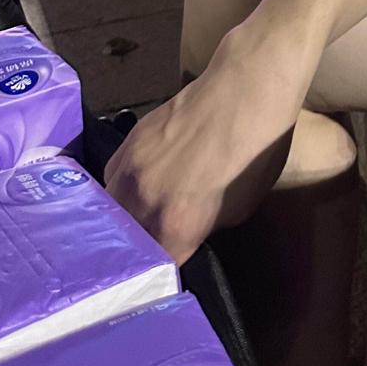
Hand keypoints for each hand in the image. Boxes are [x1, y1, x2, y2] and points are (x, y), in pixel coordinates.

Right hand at [104, 39, 305, 264]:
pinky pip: (111, 182)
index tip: (162, 279)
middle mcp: (142, 202)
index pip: (154, 270)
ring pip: (110, 214)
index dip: (159, 279)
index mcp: (175, 225)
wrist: (246, 86)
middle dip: (135, 256)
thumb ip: (202, 229)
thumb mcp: (240, 206)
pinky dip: (119, 192)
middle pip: (125, 246)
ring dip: (119, 225)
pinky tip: (131, 193)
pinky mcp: (125, 144)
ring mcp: (128, 170)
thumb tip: (184, 234)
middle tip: (145, 258)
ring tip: (129, 231)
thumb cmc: (257, 148)